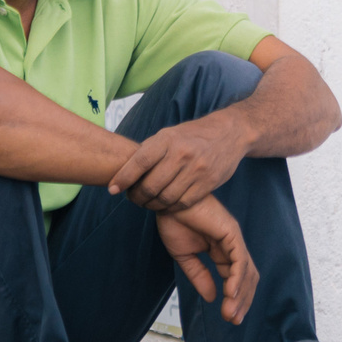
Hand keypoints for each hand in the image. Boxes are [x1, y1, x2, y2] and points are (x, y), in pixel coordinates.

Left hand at [109, 114, 247, 211]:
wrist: (229, 133)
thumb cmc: (192, 136)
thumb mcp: (169, 134)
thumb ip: (150, 151)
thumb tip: (124, 173)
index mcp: (167, 139)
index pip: (139, 162)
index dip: (123, 178)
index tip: (112, 189)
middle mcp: (181, 154)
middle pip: (151, 186)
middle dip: (137, 197)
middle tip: (132, 198)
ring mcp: (196, 170)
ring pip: (166, 198)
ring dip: (152, 205)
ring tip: (147, 203)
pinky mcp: (208, 183)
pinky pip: (183, 203)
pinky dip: (170, 208)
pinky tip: (164, 205)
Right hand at [157, 194, 258, 324]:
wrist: (167, 202)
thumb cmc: (174, 221)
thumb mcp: (185, 256)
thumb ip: (200, 276)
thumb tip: (211, 297)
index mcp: (221, 251)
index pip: (235, 279)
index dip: (235, 299)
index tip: (229, 317)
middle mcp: (232, 246)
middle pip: (247, 278)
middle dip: (242, 301)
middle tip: (233, 320)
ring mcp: (233, 239)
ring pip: (246, 272)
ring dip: (240, 294)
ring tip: (230, 313)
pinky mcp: (231, 233)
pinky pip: (239, 260)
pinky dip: (237, 278)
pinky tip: (230, 294)